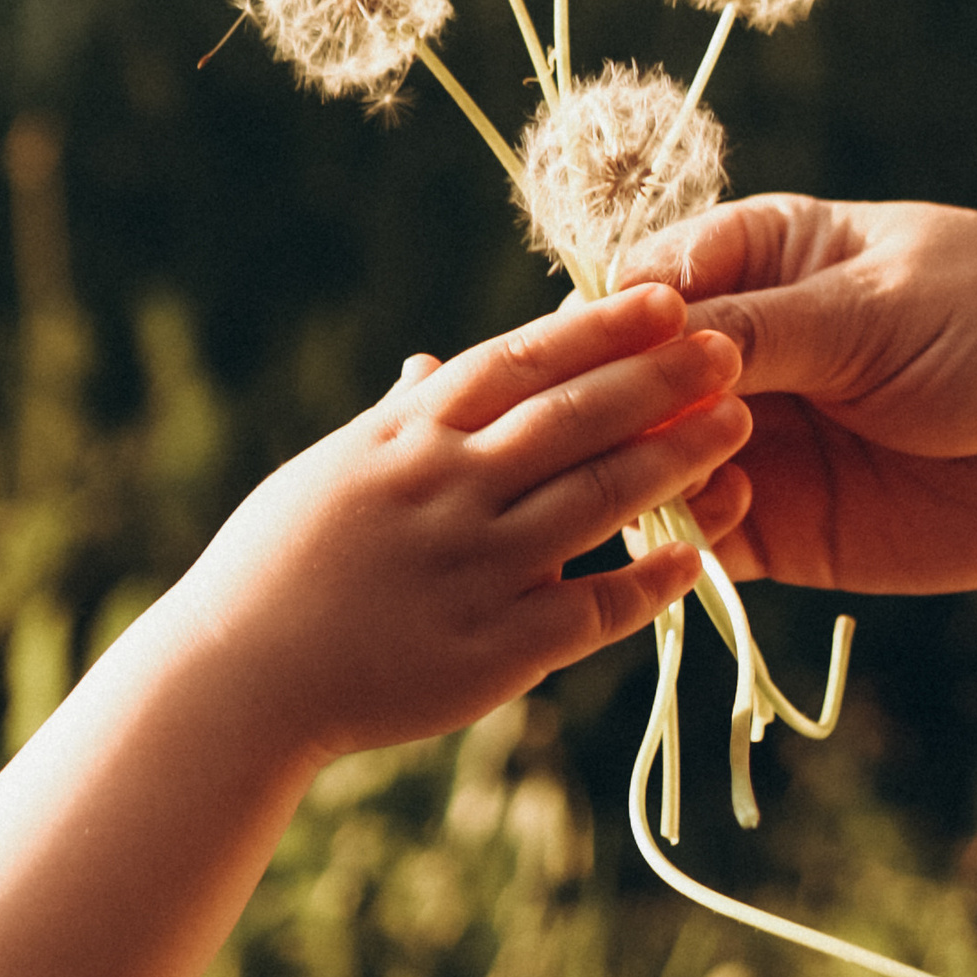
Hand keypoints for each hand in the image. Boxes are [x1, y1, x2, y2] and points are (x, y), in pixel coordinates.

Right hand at [179, 282, 747, 762]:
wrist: (236, 681)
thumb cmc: (272, 572)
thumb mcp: (326, 473)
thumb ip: (393, 421)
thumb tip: (427, 368)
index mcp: (403, 439)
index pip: (516, 362)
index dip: (597, 327)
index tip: (663, 296)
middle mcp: (444, 492)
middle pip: (572, 418)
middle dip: (659, 378)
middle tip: (732, 346)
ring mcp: (472, 569)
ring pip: (596, 500)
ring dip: (675, 459)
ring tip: (739, 426)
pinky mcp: (491, 649)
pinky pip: (592, 608)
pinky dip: (649, 581)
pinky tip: (699, 555)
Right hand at [619, 196, 976, 593]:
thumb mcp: (874, 309)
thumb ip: (752, 331)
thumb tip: (625, 345)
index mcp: (752, 262)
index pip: (633, 292)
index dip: (606, 326)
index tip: (615, 352)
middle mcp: (734, 355)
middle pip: (623, 387)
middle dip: (615, 410)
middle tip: (643, 428)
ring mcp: (752, 442)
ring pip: (648, 466)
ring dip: (648, 473)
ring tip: (696, 469)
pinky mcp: (780, 526)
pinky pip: (700, 535)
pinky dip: (690, 529)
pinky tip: (728, 513)